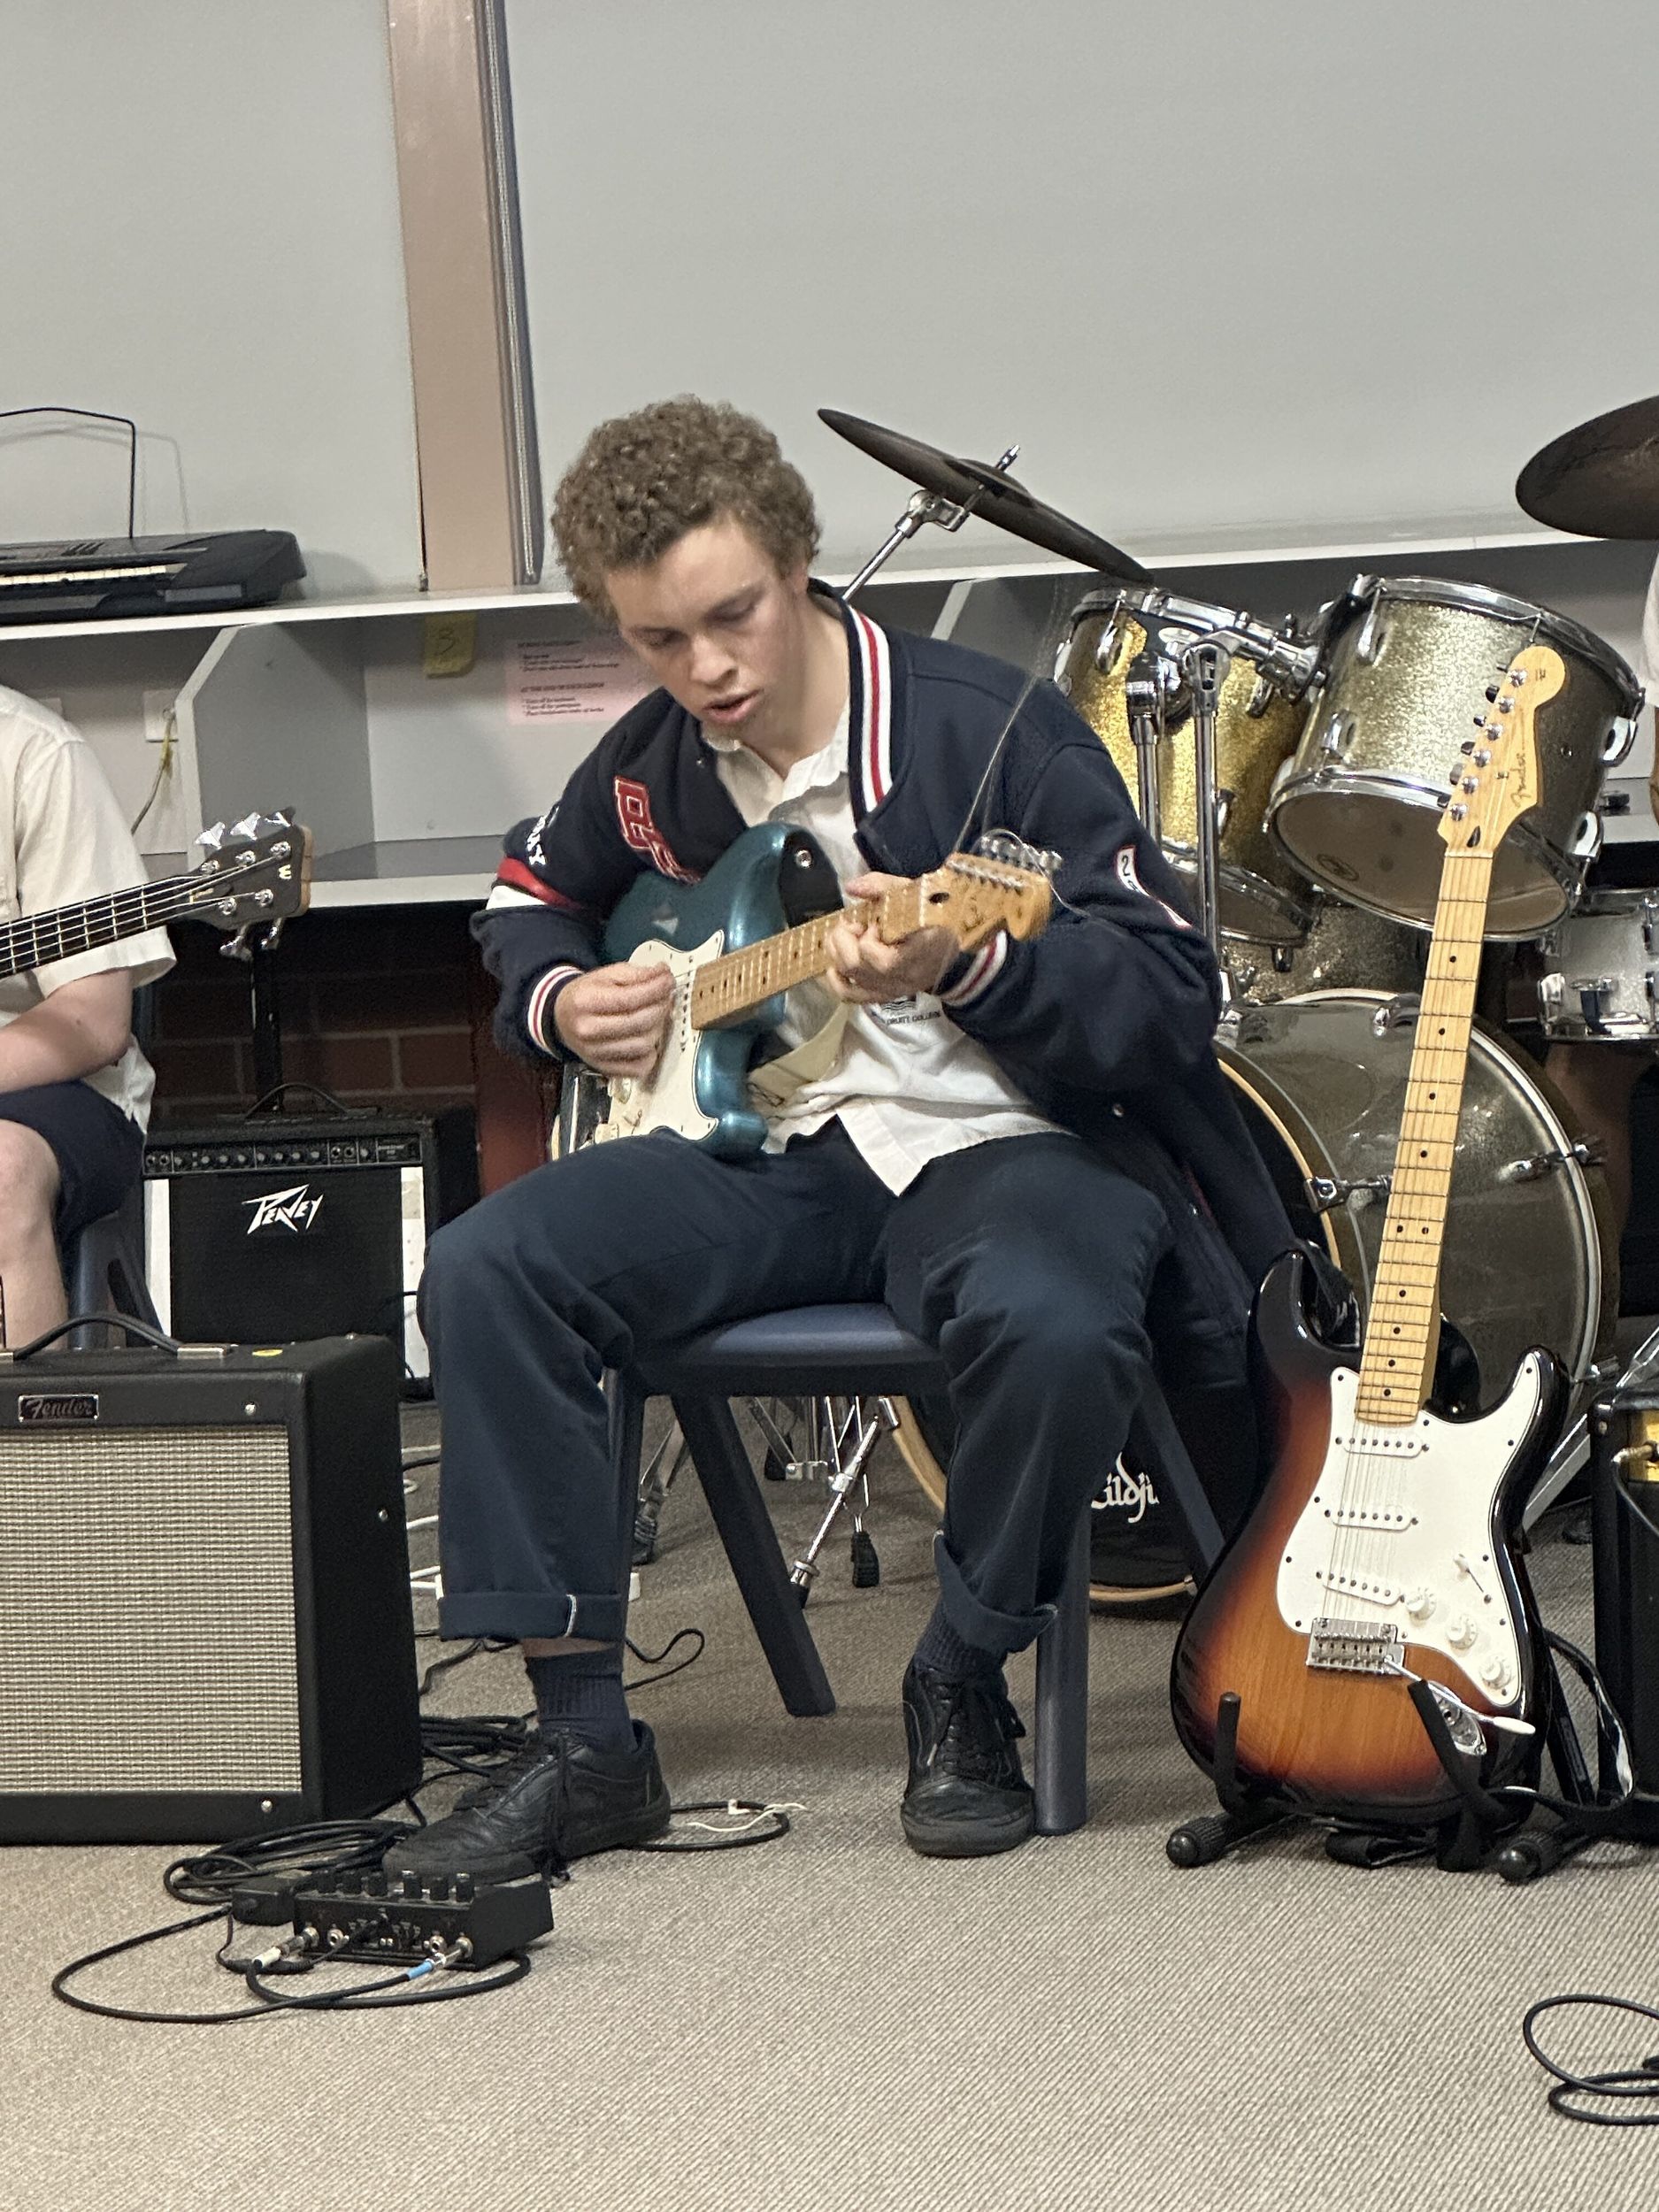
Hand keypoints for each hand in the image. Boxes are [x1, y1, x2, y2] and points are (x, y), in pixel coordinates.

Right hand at [553, 961, 672, 1077]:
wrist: (563, 1018)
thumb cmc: (586, 996)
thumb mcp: (606, 975)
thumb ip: (636, 974)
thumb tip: (663, 976)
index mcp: (585, 1002)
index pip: (629, 999)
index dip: (656, 989)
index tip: (668, 981)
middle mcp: (588, 1031)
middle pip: (639, 1022)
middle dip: (660, 1007)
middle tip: (664, 997)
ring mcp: (596, 1053)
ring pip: (643, 1045)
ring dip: (658, 1029)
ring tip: (655, 1016)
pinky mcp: (606, 1069)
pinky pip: (641, 1067)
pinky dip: (651, 1053)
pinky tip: (646, 1038)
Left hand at [825, 874, 957, 1004]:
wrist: (951, 951)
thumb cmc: (932, 918)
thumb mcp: (914, 895)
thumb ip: (882, 887)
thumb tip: (851, 888)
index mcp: (921, 951)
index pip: (885, 961)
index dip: (868, 940)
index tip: (873, 923)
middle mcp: (905, 977)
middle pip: (857, 967)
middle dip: (843, 940)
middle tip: (851, 925)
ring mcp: (894, 989)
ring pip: (851, 979)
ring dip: (837, 954)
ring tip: (846, 937)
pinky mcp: (884, 996)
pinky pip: (851, 996)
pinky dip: (836, 982)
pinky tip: (834, 966)